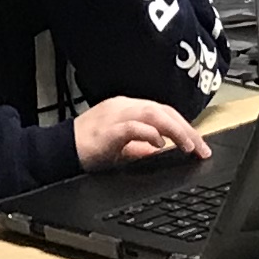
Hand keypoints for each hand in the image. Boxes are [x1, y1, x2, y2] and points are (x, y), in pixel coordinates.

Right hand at [75, 97, 207, 168]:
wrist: (57, 151)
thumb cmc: (87, 148)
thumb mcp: (121, 147)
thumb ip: (141, 147)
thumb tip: (162, 150)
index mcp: (127, 108)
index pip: (163, 111)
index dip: (184, 126)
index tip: (199, 145)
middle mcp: (123, 106)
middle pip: (162, 110)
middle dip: (186, 129)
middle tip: (201, 148)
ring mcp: (114, 115)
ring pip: (152, 114)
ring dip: (175, 130)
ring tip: (189, 146)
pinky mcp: (107, 130)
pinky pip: (132, 127)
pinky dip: (149, 134)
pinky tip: (160, 144)